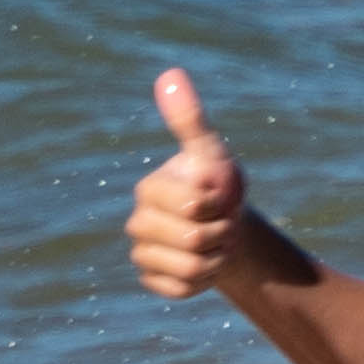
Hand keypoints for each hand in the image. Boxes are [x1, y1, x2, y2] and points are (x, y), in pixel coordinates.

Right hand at [127, 66, 247, 300]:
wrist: (224, 223)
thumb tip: (170, 74)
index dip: (218, 204)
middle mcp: (138, 223)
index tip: (220, 196)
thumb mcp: (209, 151)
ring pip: (190, 269)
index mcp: (149, 189)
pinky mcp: (152, 281)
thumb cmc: (216, 182)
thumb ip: (190, 118)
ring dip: (217, 258)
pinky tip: (207, 264)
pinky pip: (183, 290)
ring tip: (218, 244)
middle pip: (193, 240)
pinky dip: (206, 281)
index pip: (192, 206)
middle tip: (225, 223)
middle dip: (223, 234)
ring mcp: (142, 254)